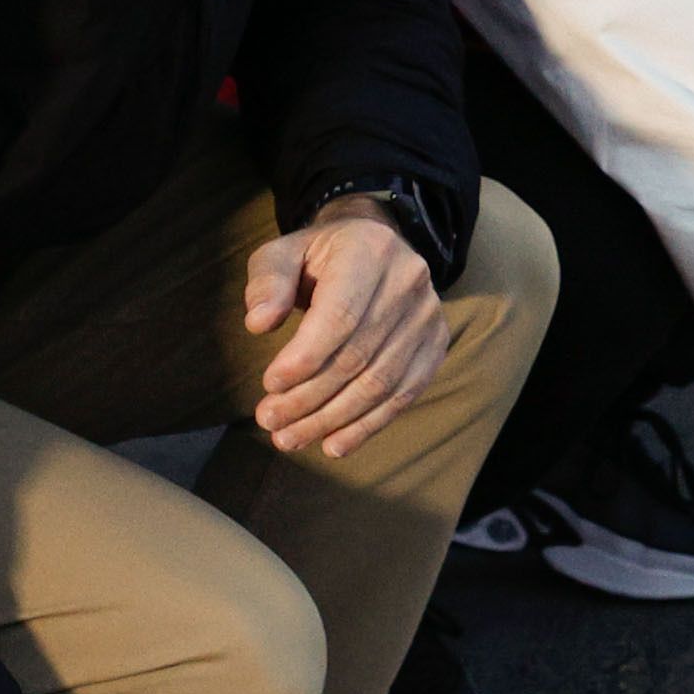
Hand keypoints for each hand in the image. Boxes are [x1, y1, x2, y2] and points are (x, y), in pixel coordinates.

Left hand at [244, 198, 451, 458]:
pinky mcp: (435, 346)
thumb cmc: (317, 256)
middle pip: (357, 356)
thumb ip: (267, 282)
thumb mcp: (283, 254)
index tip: (269, 384)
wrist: (372, 248)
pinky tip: (333, 445)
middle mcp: (408, 283)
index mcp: (370, 252)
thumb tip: (258, 323)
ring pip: (379, 383)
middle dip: (309, 397)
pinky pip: (402, 396)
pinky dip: (366, 426)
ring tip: (290, 438)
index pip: (341, 316)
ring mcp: (428, 317)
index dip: (306, 357)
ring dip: (331, 419)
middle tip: (269, 421)